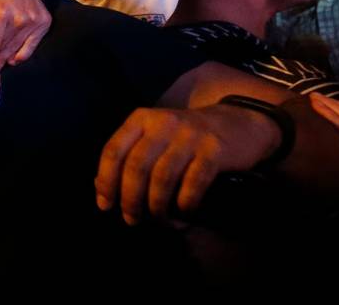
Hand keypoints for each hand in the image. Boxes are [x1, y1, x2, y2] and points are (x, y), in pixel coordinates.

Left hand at [94, 104, 279, 224]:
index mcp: (141, 119)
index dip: (106, 181)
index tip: (105, 205)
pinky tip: (184, 214)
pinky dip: (185, 203)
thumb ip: (129, 157)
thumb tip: (100, 188)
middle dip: (130, 199)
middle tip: (131, 219)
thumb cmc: (186, 138)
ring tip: (159, 220)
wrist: (238, 124)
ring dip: (157, 206)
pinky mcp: (214, 149)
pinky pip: (193, 181)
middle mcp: (163, 122)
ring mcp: (190, 134)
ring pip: (162, 176)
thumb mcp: (154, 138)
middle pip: (136, 166)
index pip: (114, 150)